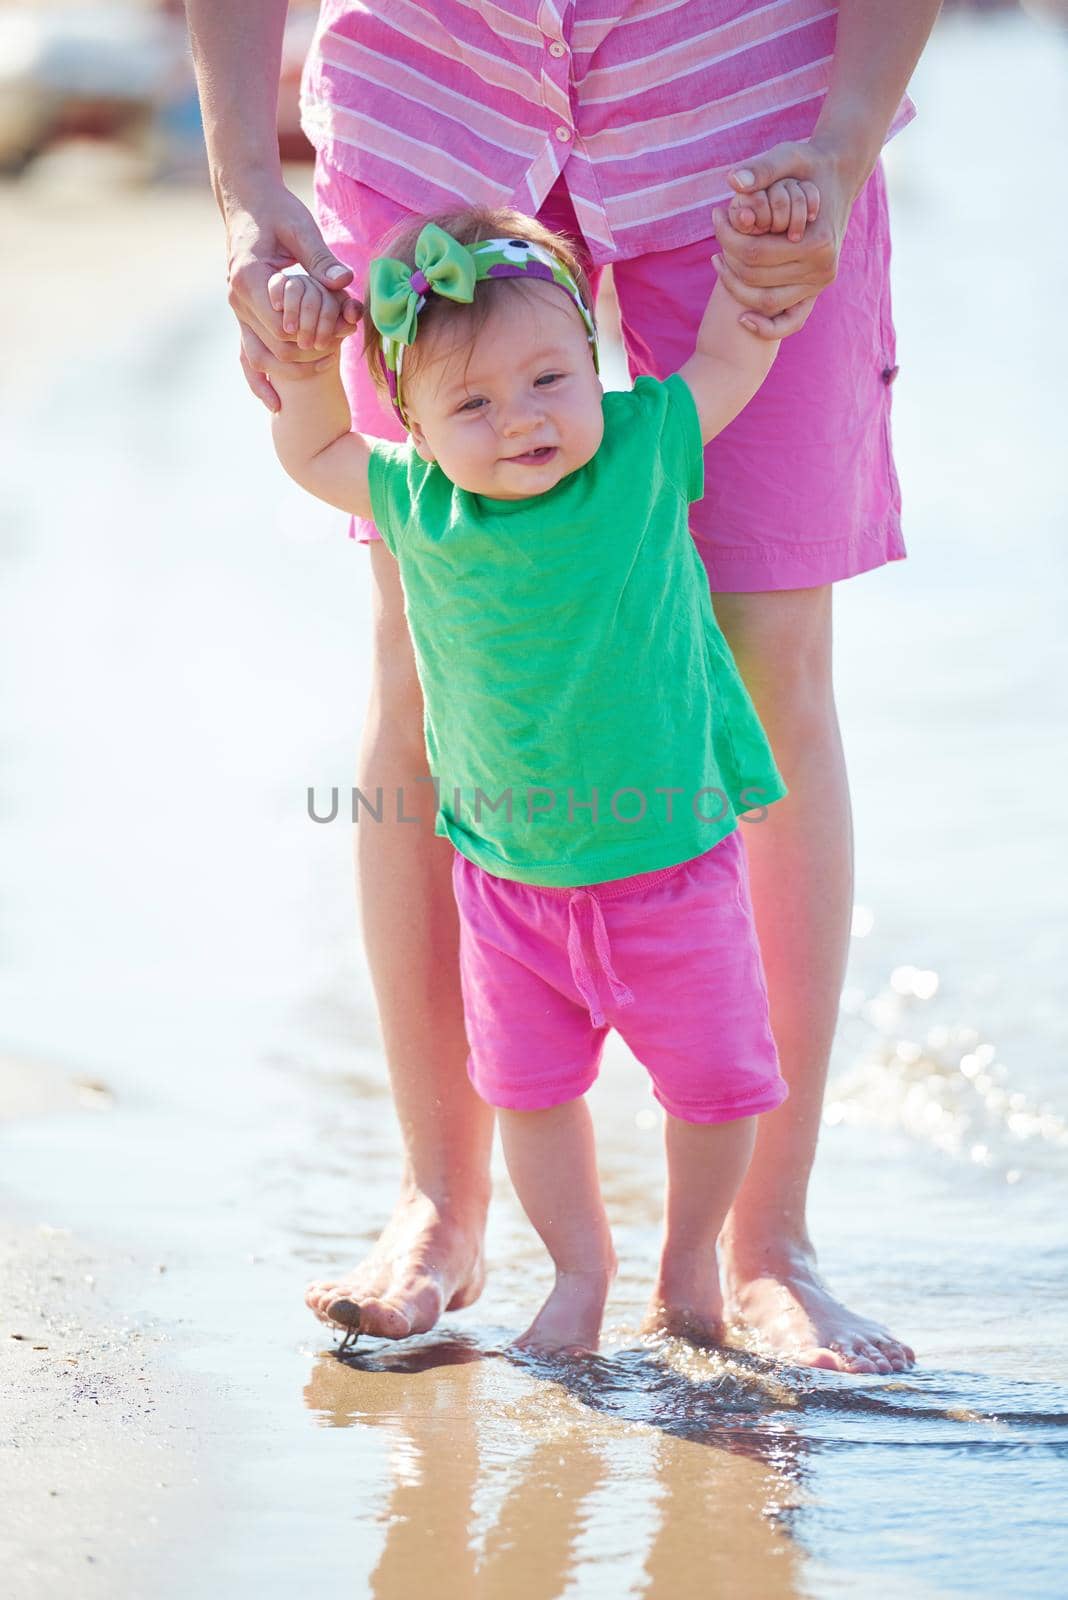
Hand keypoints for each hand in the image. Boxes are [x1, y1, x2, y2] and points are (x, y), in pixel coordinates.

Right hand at [224, 178, 362, 410]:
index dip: (314, 336)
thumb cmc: (277, 211)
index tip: (343, 331)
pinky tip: (277, 405)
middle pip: (275, 349)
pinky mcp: (243, 316)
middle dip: (310, 355)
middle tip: (342, 350)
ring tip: (327, 367)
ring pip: (259, 360)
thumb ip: (321, 258)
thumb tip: (345, 282)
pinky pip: (246, 356)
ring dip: (291, 371)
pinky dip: (259, 382)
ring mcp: (238, 311)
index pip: (284, 328)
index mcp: (249, 280)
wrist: (247, 201)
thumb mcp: (301, 229)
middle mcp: (238, 300)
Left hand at [712, 139, 861, 339]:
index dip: (727, 237)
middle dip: (729, 258)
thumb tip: (733, 182)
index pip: (755, 253)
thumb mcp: (787, 156)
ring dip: (735, 286)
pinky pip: (790, 322)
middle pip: (756, 279)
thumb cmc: (809, 165)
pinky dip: (766, 327)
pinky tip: (742, 318)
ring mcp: (820, 284)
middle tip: (717, 232)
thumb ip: (761, 167)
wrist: (838, 175)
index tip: (716, 215)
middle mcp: (823, 268)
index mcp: (817, 241)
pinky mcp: (815, 292)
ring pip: (765, 302)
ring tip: (719, 258)